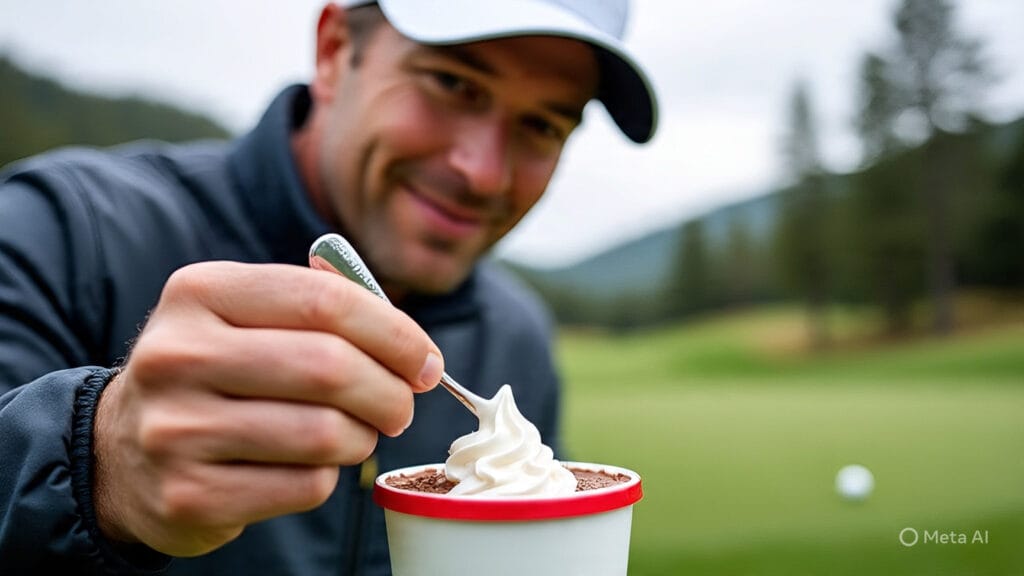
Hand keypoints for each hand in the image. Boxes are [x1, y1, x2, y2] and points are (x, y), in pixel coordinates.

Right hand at [91, 261, 442, 555]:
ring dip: (361, 437)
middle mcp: (178, 355)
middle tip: (402, 405)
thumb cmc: (215, 373)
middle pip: (330, 368)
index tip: (425, 361)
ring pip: (323, 433)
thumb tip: (413, 347)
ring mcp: (176, 430)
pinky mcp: (189, 496)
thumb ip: (324, 308)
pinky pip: (304, 487)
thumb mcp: (246, 316)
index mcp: (201, 293)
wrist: (121, 451)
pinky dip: (327, 477)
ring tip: (355, 433)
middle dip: (390, 391)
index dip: (395, 332)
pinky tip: (311, 466)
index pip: (326, 301)